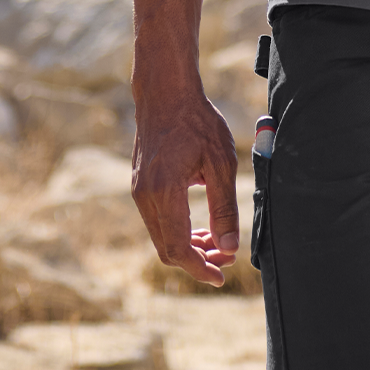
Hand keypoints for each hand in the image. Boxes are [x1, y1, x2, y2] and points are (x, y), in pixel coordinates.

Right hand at [131, 87, 239, 286]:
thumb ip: (224, 206)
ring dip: (189, 247)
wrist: (166, 93)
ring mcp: (139, 192)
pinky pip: (158, 222)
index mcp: (164, 192)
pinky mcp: (140, 187)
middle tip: (227, 258)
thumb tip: (230, 246)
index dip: (200, 268)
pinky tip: (202, 226)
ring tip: (219, 244)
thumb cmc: (197, 121)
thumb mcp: (220, 161)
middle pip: (167, 249)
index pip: (179, 248)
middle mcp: (145, 197)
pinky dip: (179, 231)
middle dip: (198, 260)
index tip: (222, 277)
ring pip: (162, 237)